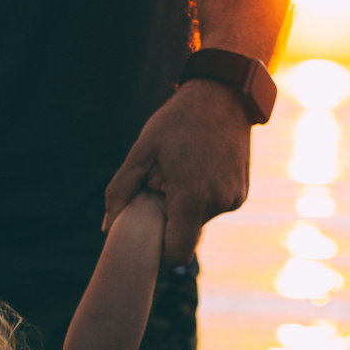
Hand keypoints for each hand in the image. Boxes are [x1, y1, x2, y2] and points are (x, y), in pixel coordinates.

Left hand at [100, 79, 252, 266]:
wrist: (222, 96)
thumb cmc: (176, 122)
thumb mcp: (140, 152)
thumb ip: (120, 192)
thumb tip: (107, 227)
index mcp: (192, 197)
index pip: (177, 253)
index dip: (161, 254)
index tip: (149, 243)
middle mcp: (218, 203)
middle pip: (187, 234)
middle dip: (170, 222)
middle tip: (160, 191)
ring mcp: (234, 199)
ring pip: (201, 220)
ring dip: (187, 207)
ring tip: (180, 174)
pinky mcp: (242, 193)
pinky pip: (216, 206)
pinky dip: (203, 197)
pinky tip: (197, 170)